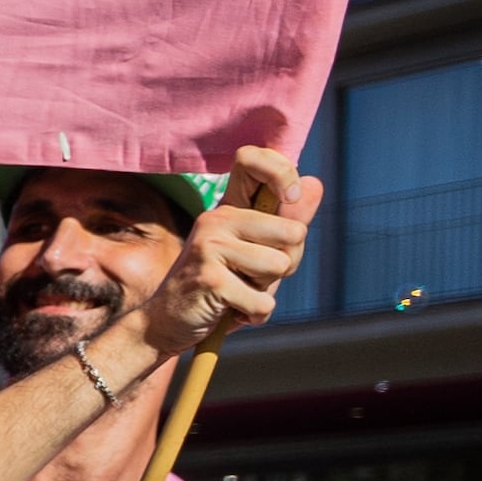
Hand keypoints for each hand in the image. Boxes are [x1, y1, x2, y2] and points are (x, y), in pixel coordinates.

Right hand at [154, 145, 315, 343]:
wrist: (166, 322)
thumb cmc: (222, 285)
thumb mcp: (258, 251)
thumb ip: (287, 221)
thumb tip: (315, 182)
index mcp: (228, 206)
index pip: (251, 158)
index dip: (282, 170)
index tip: (290, 197)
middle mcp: (215, 218)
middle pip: (294, 232)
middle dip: (287, 262)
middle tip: (252, 275)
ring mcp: (209, 246)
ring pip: (281, 266)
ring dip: (268, 290)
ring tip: (239, 291)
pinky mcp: (210, 279)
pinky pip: (264, 300)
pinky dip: (255, 314)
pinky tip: (232, 310)